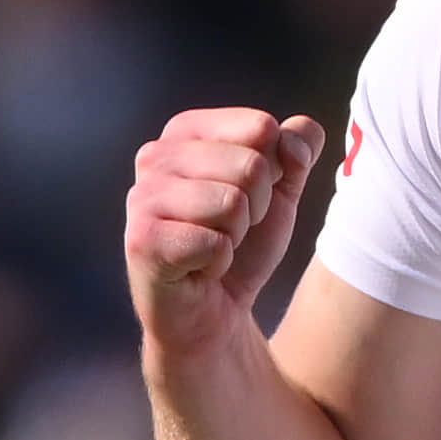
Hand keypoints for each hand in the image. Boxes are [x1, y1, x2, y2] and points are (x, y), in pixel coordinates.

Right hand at [121, 109, 325, 354]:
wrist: (214, 312)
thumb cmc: (242, 245)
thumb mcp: (282, 189)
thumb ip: (298, 148)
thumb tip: (294, 139)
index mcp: (186, 131)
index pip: (261, 127)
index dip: (274, 171)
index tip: (249, 196)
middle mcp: (156, 155)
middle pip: (251, 166)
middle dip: (257, 208)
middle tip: (230, 229)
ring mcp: (142, 196)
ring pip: (233, 203)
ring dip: (236, 236)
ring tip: (213, 246)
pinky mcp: (142, 240)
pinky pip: (214, 243)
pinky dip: (219, 263)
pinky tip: (198, 268)